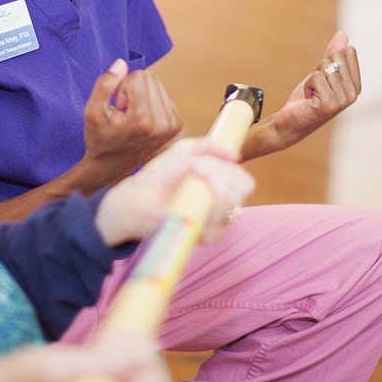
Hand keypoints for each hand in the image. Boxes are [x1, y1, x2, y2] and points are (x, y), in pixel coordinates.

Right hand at [81, 59, 182, 183]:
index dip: (122, 87)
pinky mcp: (177, 124)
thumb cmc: (100, 138)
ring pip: (157, 83)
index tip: (118, 107)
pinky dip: (149, 101)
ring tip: (131, 116)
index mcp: (143, 121)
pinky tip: (140, 119)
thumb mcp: (92, 112)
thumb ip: (104, 85)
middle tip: (123, 111)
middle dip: (132, 89)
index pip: (138, 77)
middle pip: (150, 77)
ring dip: (141, 94)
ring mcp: (173, 125)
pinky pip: (163, 93)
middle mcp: (163, 123)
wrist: (113, 165)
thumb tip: (122, 63)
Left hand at [94, 136, 254, 246]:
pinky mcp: (204, 236)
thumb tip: (235, 154)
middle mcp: (222, 205)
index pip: (244, 181)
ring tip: (187, 184)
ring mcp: (215, 222)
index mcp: (221, 184)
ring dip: (210, 189)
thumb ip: (209, 146)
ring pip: (232, 207)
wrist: (137, 199)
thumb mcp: (184, 151)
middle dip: (219, 175)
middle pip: (242, 190)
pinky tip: (185, 204)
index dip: (231, 170)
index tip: (201, 163)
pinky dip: (201, 209)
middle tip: (194, 170)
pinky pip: (217, 225)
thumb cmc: (160, 175)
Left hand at [241, 30, 361, 160]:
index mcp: (356, 85)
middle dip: (320, 68)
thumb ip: (333, 54)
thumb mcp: (321, 73)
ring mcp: (343, 100)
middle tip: (316, 87)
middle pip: (335, 57)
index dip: (329, 60)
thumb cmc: (307, 98)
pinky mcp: (330, 104)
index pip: (348, 51)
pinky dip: (308, 85)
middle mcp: (354, 93)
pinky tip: (309, 99)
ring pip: (325, 66)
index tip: (324, 78)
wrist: (290, 122)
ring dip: (313, 78)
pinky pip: (316, 77)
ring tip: (313, 94)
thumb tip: (343, 34)